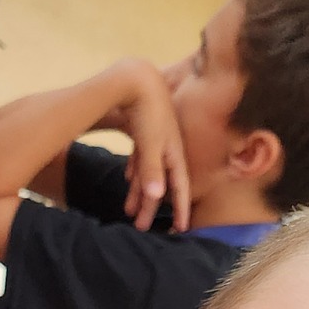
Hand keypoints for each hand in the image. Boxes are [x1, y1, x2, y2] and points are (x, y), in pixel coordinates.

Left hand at [99, 59, 189, 232]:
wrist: (136, 80)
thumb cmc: (147, 112)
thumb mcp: (150, 144)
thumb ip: (152, 171)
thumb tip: (157, 197)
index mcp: (174, 153)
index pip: (179, 187)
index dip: (180, 209)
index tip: (181, 229)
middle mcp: (168, 149)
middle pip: (160, 185)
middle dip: (151, 208)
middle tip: (142, 229)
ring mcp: (156, 141)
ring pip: (147, 173)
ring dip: (138, 193)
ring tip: (130, 212)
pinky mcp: (142, 133)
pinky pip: (140, 159)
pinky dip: (134, 171)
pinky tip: (127, 180)